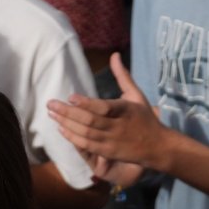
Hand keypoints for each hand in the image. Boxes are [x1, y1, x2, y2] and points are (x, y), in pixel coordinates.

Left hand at [49, 53, 166, 178]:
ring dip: (66, 124)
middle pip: (89, 121)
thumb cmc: (145, 117)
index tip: (70, 96)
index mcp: (126, 110)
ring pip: (85, 133)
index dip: (86, 103)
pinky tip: (61, 129)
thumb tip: (114, 55)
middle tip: (50, 104)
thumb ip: (122, 76)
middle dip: (68, 112)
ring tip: (52, 114)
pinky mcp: (107, 152)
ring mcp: (112, 141)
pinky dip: (73, 138)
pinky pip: (87, 145)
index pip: (103, 107)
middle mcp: (118, 126)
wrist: (157, 146)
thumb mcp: (137, 94)